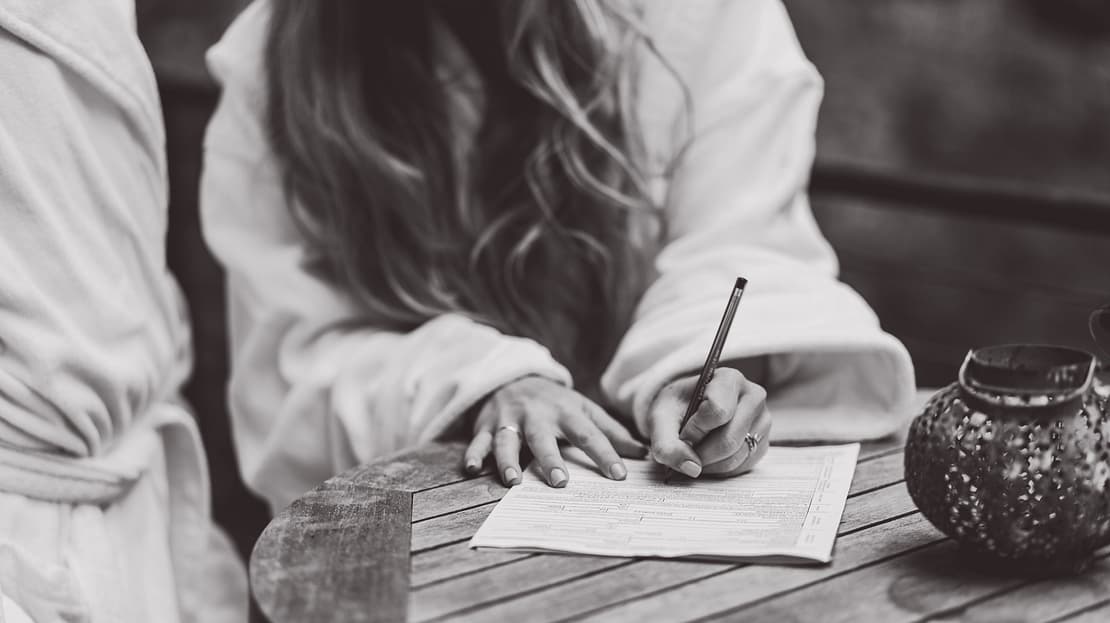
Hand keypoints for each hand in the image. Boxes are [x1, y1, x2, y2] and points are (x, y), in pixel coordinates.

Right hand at [464, 376, 646, 486]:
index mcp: (565, 412)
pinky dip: (474, 453)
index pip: (588, 434)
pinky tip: (472, 468)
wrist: (512, 377)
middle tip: (560, 482)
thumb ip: (611, 432)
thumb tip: (642, 454)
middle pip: (544, 438)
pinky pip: (478, 440)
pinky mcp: (486, 425)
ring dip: (509, 461)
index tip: (620, 475)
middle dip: (551, 459)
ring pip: (508, 440)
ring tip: (514, 482)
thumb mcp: (584, 409)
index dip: (605, 454)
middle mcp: (537, 416)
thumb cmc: (555, 402)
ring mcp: (509, 420)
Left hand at [647, 367, 770, 477]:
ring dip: (707, 464)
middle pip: (729, 440)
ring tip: (694, 451)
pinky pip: (741, 467)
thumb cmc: (676, 408)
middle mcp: (753, 397)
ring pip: (735, 457)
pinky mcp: (763, 444)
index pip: (718, 411)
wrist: (686, 412)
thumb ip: (666, 444)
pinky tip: (708, 457)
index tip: (683, 432)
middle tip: (686, 449)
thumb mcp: (660, 419)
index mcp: (729, 379)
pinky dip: (718, 469)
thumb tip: (692, 469)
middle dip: (700, 453)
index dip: (695, 429)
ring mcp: (762, 422)